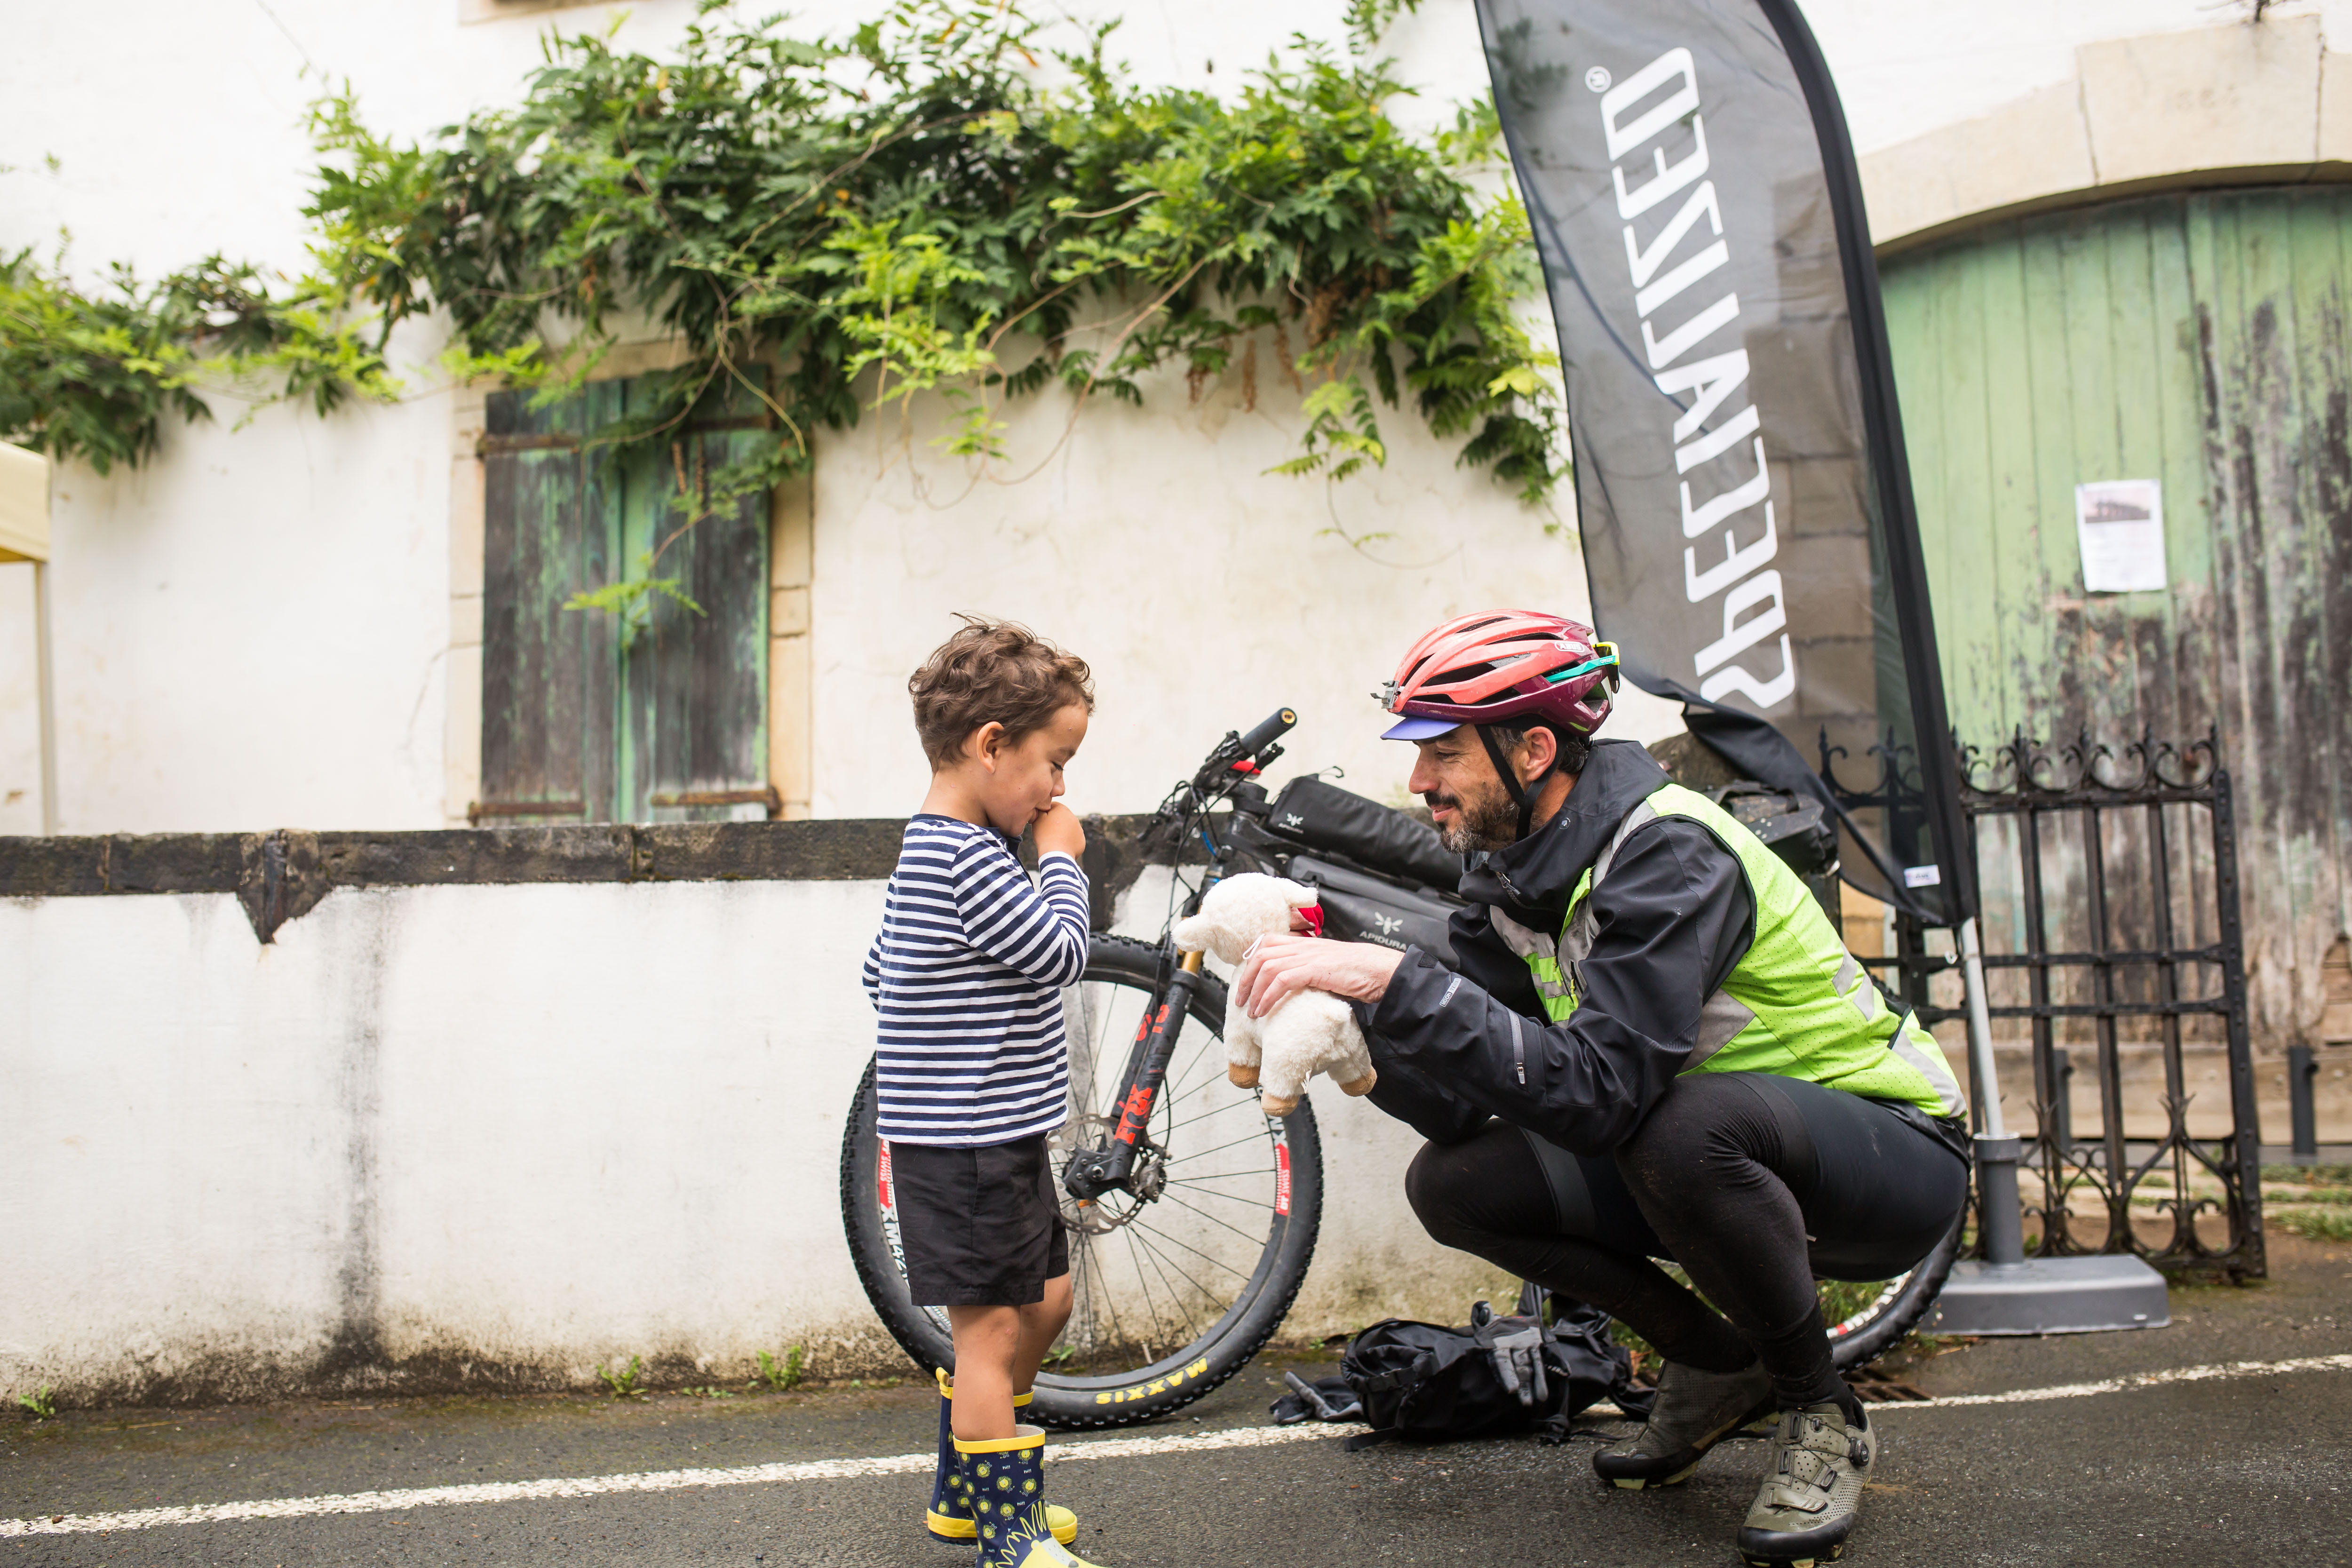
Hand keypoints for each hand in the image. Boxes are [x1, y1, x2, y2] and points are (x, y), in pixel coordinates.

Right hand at [1033, 803, 1085, 859]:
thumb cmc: (1044, 835)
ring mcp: (1079, 830)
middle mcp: (1073, 818)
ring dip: (1062, 832)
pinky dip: (1067, 842)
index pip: (1053, 806)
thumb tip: (1042, 808)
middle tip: (1046, 832)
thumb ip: (1040, 810)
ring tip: (1054, 840)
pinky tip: (1061, 847)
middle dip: (1055, 823)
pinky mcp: (1081, 841)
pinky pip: (1073, 839)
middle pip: (1062, 818)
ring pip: (1068, 829)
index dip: (1045, 813)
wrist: (1056, 854)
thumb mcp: (1037, 819)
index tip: (1041, 821)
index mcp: (1063, 809)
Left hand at [1234, 934, 1403, 1019]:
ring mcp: (1309, 956)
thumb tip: (1296, 987)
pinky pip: (1282, 980)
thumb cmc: (1359, 972)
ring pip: (1267, 966)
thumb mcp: (1328, 966)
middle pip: (1261, 953)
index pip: (1267, 941)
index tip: (1245, 979)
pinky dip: (1268, 996)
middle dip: (1246, 978)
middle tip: (1240, 999)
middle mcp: (1304, 945)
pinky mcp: (1315, 969)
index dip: (1251, 959)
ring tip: (1251, 1011)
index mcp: (1305, 943)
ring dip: (1254, 990)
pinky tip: (1264, 1011)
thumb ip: (1310, 971)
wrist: (1381, 970)